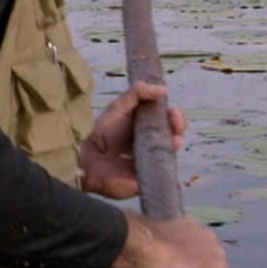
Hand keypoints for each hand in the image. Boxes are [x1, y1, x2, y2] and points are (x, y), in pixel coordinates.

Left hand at [78, 82, 187, 199]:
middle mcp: (152, 143)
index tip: (173, 112)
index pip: (169, 120)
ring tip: (174, 140)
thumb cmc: (102, 131)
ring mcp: (151, 161)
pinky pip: (163, 174)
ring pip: (172, 153)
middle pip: (175, 134)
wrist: (87, 157)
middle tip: (176, 124)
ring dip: (176, 144)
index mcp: (147, 126)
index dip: (175, 116)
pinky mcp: (148, 178)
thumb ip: (138, 93)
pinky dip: (167, 166)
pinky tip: (165, 158)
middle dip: (179, 127)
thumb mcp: (119, 106)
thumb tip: (164, 90)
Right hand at [110, 212, 229, 267]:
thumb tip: (165, 256)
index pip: (205, 250)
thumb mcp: (162, 238)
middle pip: (215, 265)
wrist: (142, 247)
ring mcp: (216, 262)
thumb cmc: (143, 242)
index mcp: (199, 229)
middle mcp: (213, 242)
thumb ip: (171, 245)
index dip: (196, 263)